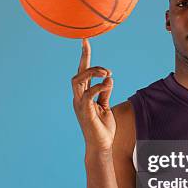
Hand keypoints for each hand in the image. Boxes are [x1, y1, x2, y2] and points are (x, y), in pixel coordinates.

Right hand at [71, 38, 115, 153]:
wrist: (101, 146)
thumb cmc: (102, 128)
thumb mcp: (106, 106)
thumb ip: (105, 92)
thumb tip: (108, 78)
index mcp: (83, 95)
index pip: (82, 72)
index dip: (84, 56)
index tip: (86, 41)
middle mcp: (79, 98)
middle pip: (78, 74)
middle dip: (88, 62)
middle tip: (106, 69)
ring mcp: (80, 105)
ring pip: (78, 80)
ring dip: (92, 73)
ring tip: (106, 73)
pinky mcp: (85, 112)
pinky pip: (87, 94)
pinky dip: (97, 86)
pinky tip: (107, 84)